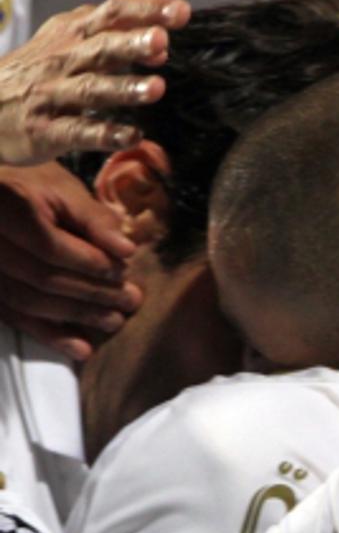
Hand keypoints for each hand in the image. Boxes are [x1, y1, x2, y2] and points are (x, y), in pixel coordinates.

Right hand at [0, 0, 190, 164]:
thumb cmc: (38, 73)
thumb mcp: (67, 44)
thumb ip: (112, 39)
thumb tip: (162, 43)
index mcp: (72, 35)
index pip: (111, 14)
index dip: (145, 11)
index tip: (181, 12)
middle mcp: (62, 61)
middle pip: (100, 48)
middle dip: (131, 43)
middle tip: (161, 40)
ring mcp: (53, 96)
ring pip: (91, 89)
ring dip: (124, 87)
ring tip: (156, 87)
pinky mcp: (47, 130)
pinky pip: (79, 131)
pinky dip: (106, 134)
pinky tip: (134, 136)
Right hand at [0, 162, 141, 357]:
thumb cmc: (31, 183)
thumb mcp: (63, 188)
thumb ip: (94, 219)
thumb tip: (126, 250)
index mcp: (6, 207)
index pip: (50, 247)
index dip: (90, 263)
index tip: (123, 270)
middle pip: (42, 278)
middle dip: (92, 293)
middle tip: (131, 300)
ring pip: (29, 302)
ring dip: (76, 317)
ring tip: (115, 321)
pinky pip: (13, 317)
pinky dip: (49, 335)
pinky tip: (81, 349)